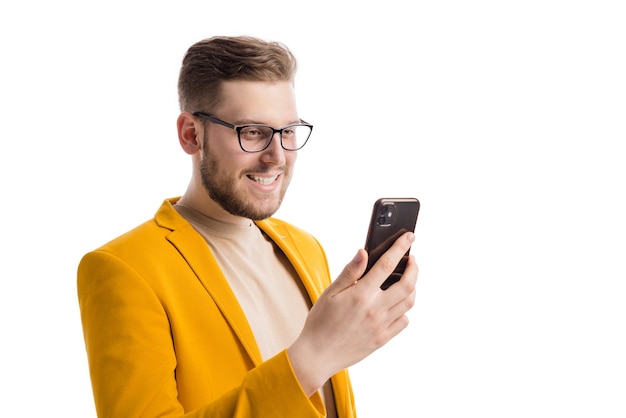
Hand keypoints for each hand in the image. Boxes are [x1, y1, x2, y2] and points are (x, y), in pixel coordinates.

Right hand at [288, 232, 417, 395]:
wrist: (317, 355)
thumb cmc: (320, 323)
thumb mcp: (330, 292)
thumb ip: (350, 271)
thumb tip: (363, 252)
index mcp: (361, 295)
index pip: (387, 264)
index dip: (400, 248)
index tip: (409, 237)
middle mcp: (375, 310)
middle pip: (407, 285)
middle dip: (414, 268)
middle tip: (412, 259)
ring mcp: (381, 326)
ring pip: (409, 303)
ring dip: (412, 287)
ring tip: (406, 279)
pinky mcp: (382, 339)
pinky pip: (403, 321)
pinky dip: (405, 309)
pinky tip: (396, 304)